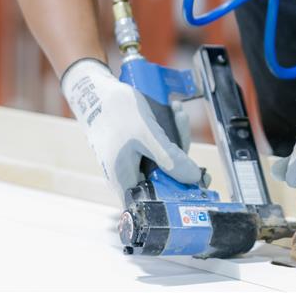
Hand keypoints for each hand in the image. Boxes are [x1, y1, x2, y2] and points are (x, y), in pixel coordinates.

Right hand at [61, 58, 201, 195]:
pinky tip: (171, 109)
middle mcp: (127, 176)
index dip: (178, 197)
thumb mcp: (148, 135)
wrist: (96, 91)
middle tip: (181, 122)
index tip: (199, 181)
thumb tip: (194, 179)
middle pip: (164, 178)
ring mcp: (131, 162)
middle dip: (179, 152)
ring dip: (174, 135)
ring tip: (176, 111)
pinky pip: (156, 146)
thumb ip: (170, 159)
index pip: (154, 204)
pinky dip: (166, 130)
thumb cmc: (116, 113)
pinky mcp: (135, 149)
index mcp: (125, 181)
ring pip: (162, 159)